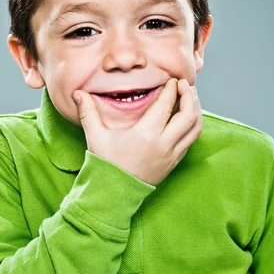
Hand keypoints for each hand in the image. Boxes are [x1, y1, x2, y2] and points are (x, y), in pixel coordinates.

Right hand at [73, 78, 201, 185]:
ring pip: (195, 128)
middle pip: (188, 115)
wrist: (114, 194)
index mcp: (145, 134)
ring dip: (196, 110)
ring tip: (191, 97)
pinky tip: (187, 117)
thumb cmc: (105, 164)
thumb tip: (77, 93)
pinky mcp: (174, 163)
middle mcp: (163, 144)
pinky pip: (190, 141)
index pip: (166, 105)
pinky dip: (192, 125)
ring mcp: (171, 155)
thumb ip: (87, 112)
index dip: (172, 89)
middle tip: (185, 84)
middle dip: (190, 96)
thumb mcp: (95, 136)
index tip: (172, 79)